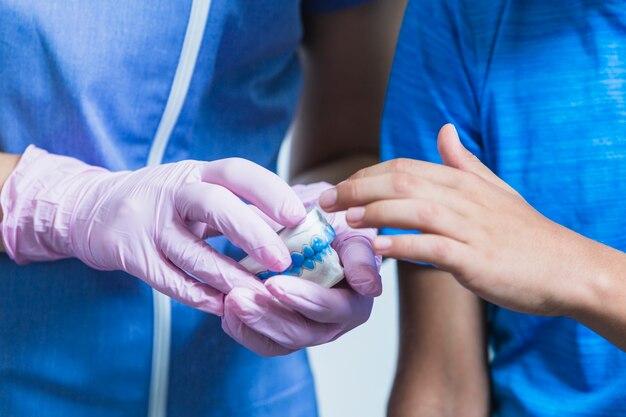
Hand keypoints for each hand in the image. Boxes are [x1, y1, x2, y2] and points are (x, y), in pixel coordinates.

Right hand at [0, 146, 305, 314]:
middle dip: (252, 233)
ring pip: (192, 253)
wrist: (92, 208)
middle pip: (214, 205)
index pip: (236, 171)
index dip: (269, 191)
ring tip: (261, 295)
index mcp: (196, 173)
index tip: (298, 215)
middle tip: (283, 260)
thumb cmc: (163, 201)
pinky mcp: (129, 253)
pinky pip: (168, 279)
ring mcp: (147, 222)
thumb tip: (297, 223)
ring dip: (229, 277)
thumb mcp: (196, 189)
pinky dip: (198, 295)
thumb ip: (238, 203)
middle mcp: (172, 192)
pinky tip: (224, 307)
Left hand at [221, 182, 381, 355]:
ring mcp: (308, 329)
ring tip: (229, 299)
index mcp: (356, 300)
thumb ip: (360, 254)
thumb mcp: (350, 229)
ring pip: (279, 341)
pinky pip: (262, 341)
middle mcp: (333, 322)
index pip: (332, 308)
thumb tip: (368, 286)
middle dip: (268, 315)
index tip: (274, 284)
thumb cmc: (335, 225)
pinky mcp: (284, 332)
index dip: (304, 299)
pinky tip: (225, 306)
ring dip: (251, 322)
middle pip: (302, 332)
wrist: (314, 223)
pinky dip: (241, 328)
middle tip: (239, 295)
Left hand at [320, 124, 602, 316]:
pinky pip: (432, 248)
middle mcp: (462, 198)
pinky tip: (379, 249)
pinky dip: (403, 246)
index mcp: (462, 181)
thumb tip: (444, 128)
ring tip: (346, 221)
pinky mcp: (475, 259)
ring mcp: (469, 228)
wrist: (565, 267)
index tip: (340, 188)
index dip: (366, 176)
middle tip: (327, 202)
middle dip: (357, 189)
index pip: (403, 168)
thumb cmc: (523, 232)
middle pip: (400, 183)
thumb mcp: (494, 188)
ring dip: (374, 213)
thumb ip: (463, 161)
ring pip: (413, 210)